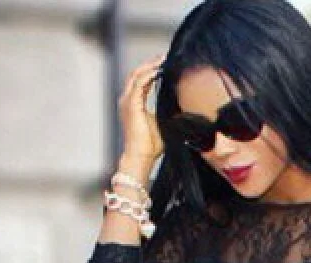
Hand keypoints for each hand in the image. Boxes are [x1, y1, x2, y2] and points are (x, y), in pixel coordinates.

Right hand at [118, 55, 166, 169]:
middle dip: (151, 63)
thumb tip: (183, 104)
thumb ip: (168, 111)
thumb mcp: (162, 123)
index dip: (152, 70)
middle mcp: (127, 100)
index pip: (141, 80)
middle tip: (165, 56)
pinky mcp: (130, 104)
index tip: (166, 64)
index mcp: (133, 103)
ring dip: (150, 65)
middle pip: (137, 73)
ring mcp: (127, 101)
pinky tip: (160, 70)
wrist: (141, 157)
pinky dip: (149, 74)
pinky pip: (139, 83)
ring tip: (163, 59)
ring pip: (137, 74)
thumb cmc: (151, 146)